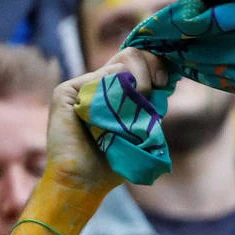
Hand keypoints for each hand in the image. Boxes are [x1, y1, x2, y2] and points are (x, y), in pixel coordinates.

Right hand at [48, 52, 165, 195]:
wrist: (85, 181)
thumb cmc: (113, 162)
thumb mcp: (141, 128)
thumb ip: (150, 104)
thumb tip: (169, 80)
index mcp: (117, 91)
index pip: (140, 61)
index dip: (157, 64)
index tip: (165, 82)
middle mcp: (99, 84)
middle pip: (132, 53)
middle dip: (150, 68)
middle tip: (152, 90)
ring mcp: (82, 86)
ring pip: (122, 62)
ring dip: (137, 85)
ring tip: (132, 110)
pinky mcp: (66, 91)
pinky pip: (100, 77)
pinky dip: (113, 91)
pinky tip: (110, 112)